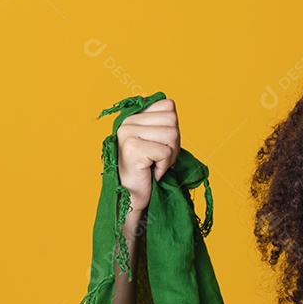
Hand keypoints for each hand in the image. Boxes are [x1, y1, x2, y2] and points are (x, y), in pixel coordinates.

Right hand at [115, 97, 180, 227]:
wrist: (132, 197)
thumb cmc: (147, 171)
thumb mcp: (156, 142)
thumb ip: (162, 124)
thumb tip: (172, 108)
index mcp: (134, 116)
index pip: (168, 106)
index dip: (173, 128)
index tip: (162, 146)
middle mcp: (128, 121)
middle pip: (173, 120)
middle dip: (174, 144)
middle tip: (160, 159)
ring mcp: (127, 133)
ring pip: (172, 134)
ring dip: (170, 156)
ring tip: (156, 165)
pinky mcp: (131, 148)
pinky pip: (165, 151)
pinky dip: (164, 166)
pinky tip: (152, 172)